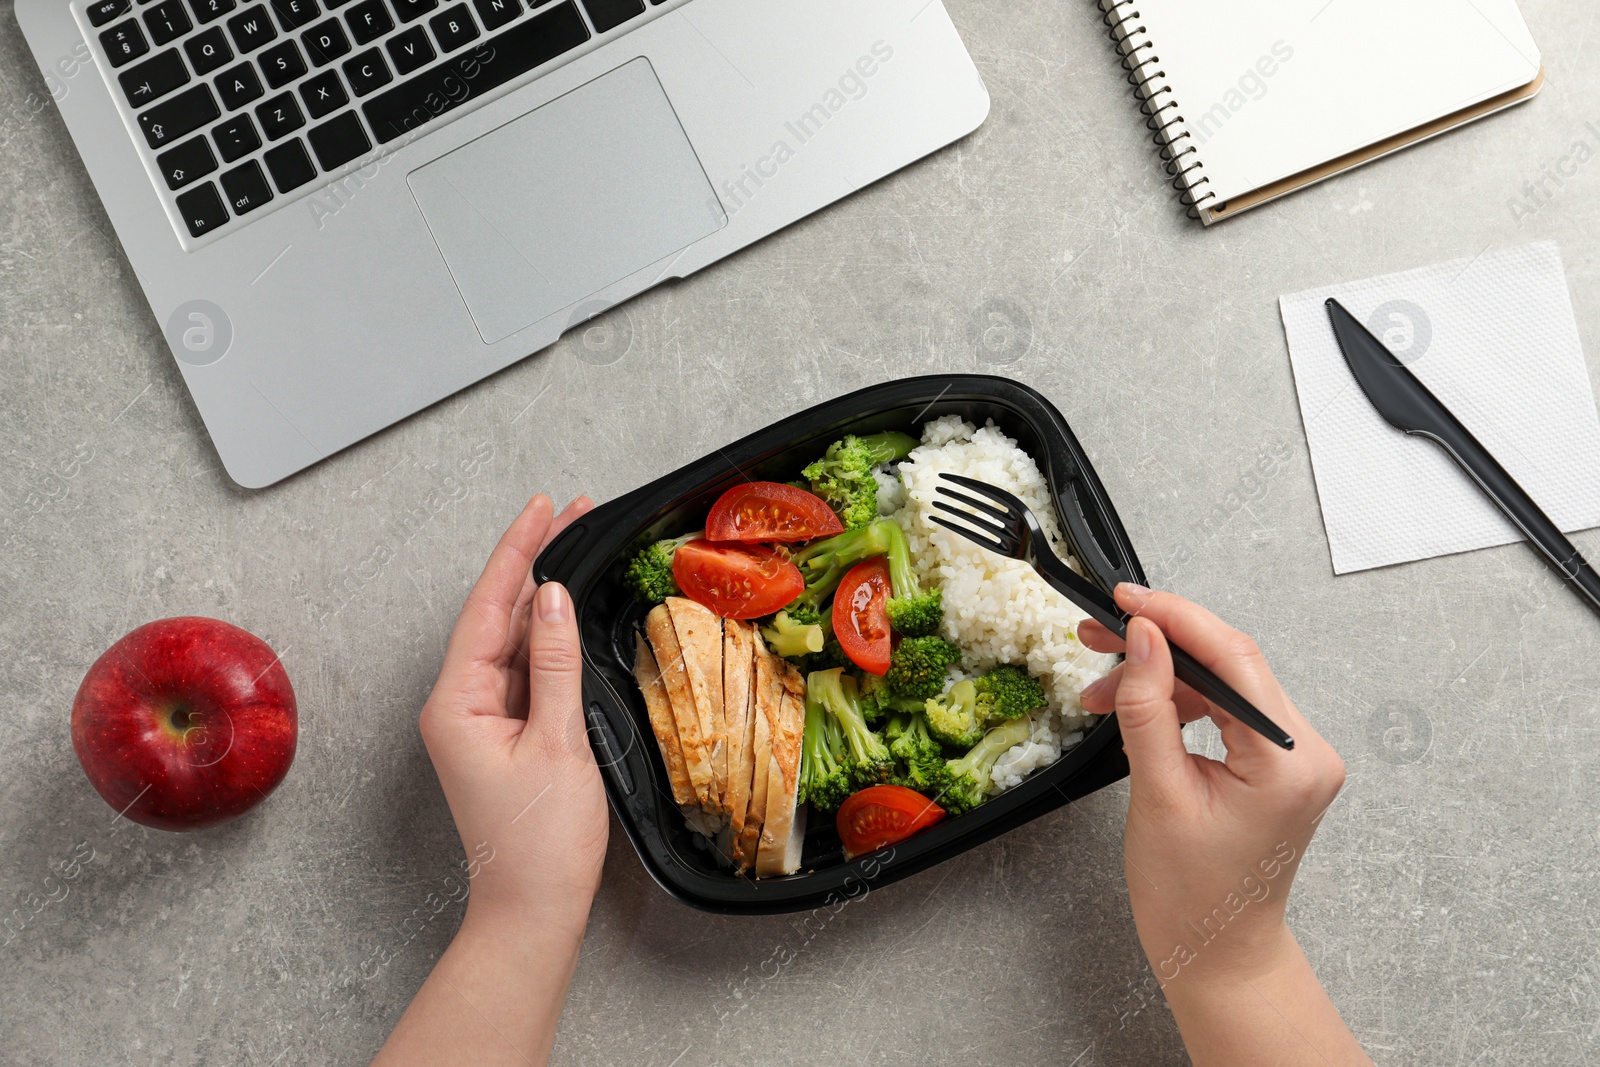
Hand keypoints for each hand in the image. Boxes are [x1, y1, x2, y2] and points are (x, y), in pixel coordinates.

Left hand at [375, 495, 607, 1066]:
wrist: (532, 909)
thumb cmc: (540, 842)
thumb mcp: (557, 742)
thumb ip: (556, 664)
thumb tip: (555, 598)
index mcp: (456, 702)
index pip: (488, 607)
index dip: (517, 552)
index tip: (542, 509)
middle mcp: (457, 704)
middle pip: (496, 615)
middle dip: (532, 561)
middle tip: (570, 512)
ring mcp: (477, 719)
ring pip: (510, 640)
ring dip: (542, 596)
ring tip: (574, 545)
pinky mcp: (501, 733)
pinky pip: (523, 670)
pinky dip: (547, 637)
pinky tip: (567, 610)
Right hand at [1079, 585, 1367, 1065]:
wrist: (1216, 955)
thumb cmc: (1192, 898)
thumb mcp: (1158, 795)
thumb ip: (1149, 709)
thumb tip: (1144, 639)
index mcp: (1289, 762)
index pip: (1234, 659)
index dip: (1175, 618)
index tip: (1127, 600)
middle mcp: (1304, 752)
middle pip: (1229, 664)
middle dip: (1159, 644)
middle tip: (1099, 633)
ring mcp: (1292, 758)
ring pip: (1220, 683)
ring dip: (1158, 676)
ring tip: (1100, 685)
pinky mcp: (1273, 764)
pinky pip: (1222, 710)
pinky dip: (1174, 702)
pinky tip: (1132, 705)